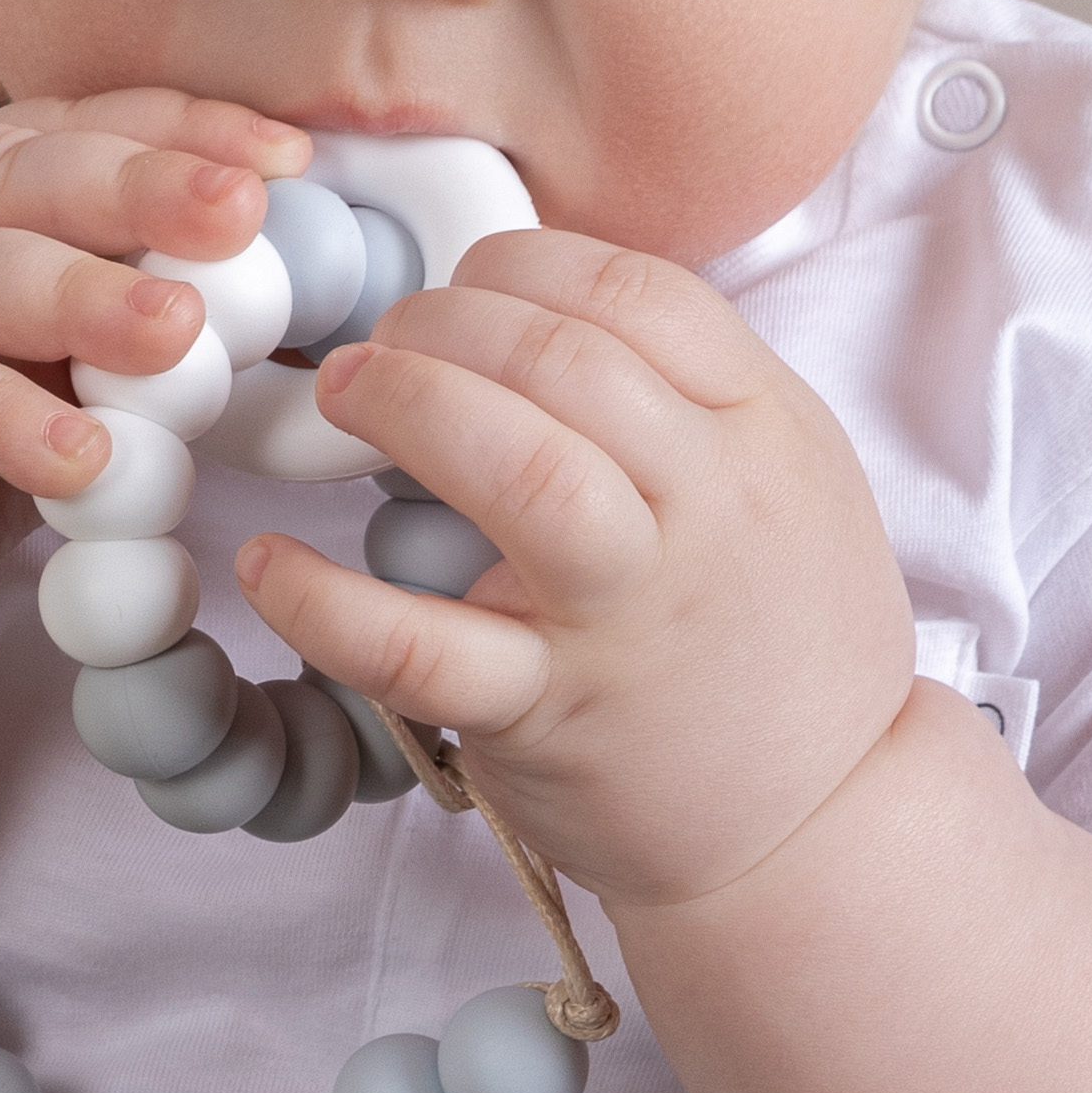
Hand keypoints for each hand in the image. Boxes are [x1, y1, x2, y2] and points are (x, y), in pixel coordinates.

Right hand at [0, 92, 308, 681]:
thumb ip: (105, 339)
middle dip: (141, 189)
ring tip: (180, 330)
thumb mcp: (22, 384)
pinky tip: (81, 460)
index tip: (288, 161)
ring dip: (77, 295)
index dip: (175, 134)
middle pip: (20, 177)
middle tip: (244, 213)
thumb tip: (270, 319)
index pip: (68, 130)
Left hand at [232, 232, 915, 908]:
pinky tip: (268, 563)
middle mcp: (709, 510)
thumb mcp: (783, 477)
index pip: (639, 293)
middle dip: (446, 322)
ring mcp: (627, 616)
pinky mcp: (549, 716)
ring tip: (343, 396)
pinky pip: (420, 648)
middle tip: (385, 344)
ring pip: (521, 468)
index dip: (522, 268)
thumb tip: (529, 308)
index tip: (465, 290)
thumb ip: (682, 391)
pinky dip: (326, 600)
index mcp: (766, 430)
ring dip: (407, 405)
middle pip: (567, 359)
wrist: (822, 824)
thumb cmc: (773, 633)